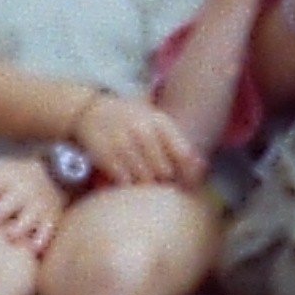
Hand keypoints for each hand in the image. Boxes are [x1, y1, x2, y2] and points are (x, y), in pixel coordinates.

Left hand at [0, 153, 67, 256]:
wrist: (55, 175)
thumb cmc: (9, 176)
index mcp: (3, 178)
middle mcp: (20, 191)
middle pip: (8, 202)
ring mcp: (36, 206)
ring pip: (27, 218)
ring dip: (18, 227)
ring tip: (9, 235)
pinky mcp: (50, 220)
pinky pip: (47, 232)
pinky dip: (40, 240)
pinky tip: (32, 248)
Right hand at [68, 87, 204, 193]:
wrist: (91, 111)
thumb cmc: (132, 121)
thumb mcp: (156, 122)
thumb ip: (178, 144)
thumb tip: (202, 168)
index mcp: (160, 121)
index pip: (183, 153)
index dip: (189, 173)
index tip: (189, 184)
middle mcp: (142, 130)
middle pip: (165, 170)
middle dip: (166, 181)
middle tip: (161, 181)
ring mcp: (123, 141)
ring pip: (145, 178)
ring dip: (146, 184)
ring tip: (143, 179)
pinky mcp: (105, 154)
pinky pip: (124, 181)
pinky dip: (128, 184)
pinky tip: (127, 177)